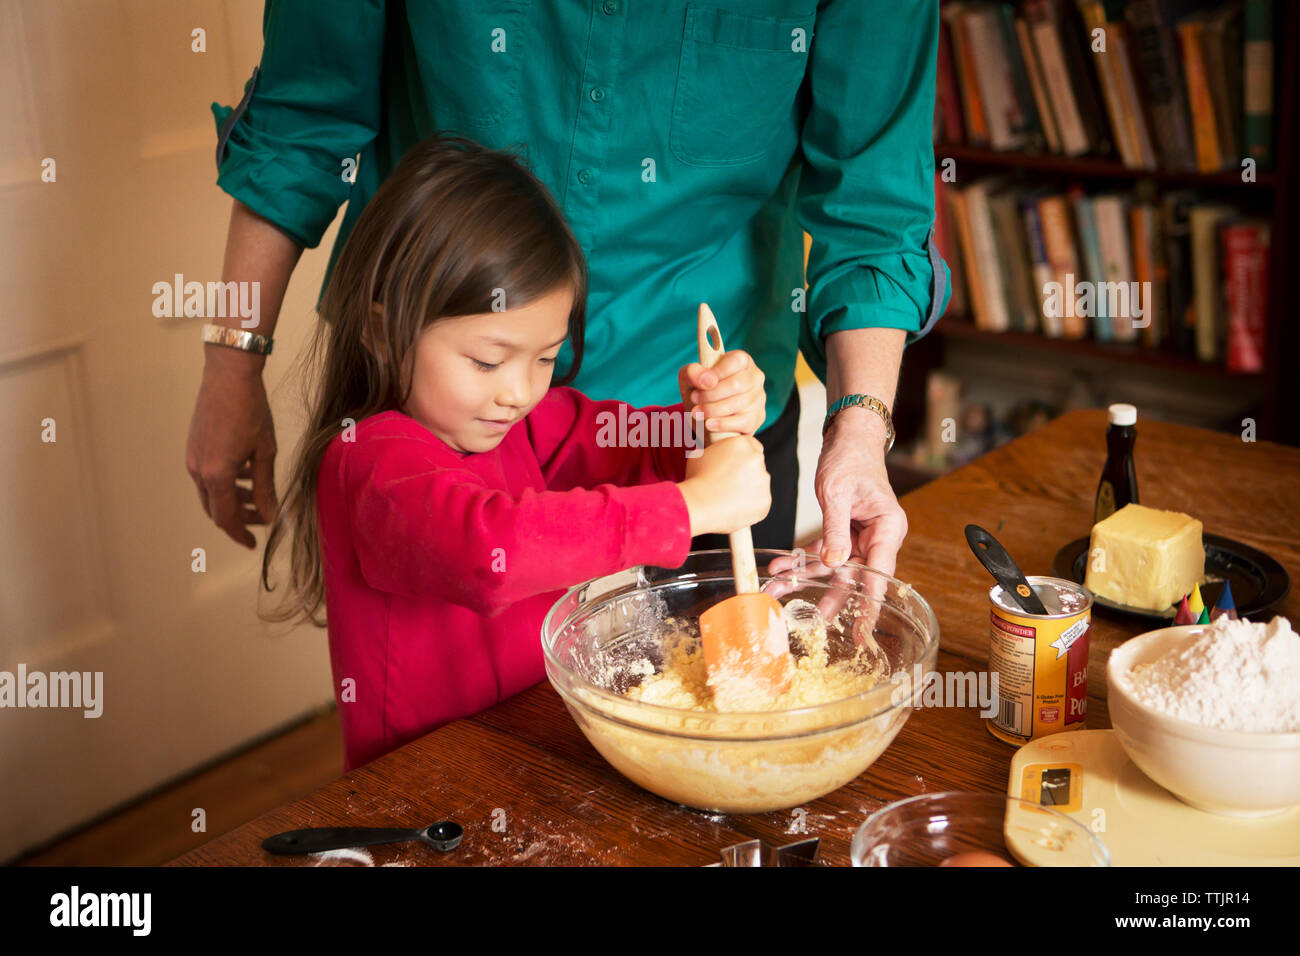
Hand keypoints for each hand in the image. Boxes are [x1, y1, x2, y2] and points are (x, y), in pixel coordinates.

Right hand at [185, 351, 278, 548]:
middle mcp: (198, 470)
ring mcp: (192, 458)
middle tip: (260, 520)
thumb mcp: (265, 452)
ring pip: (210, 493)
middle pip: (216, 509)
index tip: (253, 543)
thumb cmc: (251, 410)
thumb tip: (271, 516)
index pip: (226, 518)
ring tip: (256, 497)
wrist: (228, 374)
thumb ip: (266, 488)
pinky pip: (206, 476)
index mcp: (217, 475)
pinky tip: (245, 474)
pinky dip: (224, 483)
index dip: (240, 534)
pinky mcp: (193, 447)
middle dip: (238, 519)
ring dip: (232, 500)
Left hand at [677, 349, 765, 435]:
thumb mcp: (689, 379)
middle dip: (710, 394)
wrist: (704, 417)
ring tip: (697, 412)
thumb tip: (708, 380)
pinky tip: (709, 424)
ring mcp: (758, 398)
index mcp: (741, 361)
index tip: (701, 385)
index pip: (736, 360)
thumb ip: (692, 373)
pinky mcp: (757, 418)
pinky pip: (742, 422)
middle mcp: (755, 377)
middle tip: (694, 399)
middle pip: (736, 384)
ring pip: (737, 404)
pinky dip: (722, 424)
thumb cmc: (700, 392)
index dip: (717, 373)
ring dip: (712, 410)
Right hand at [677, 435, 769, 535]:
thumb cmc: (696, 480)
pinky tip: (734, 506)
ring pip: (759, 484)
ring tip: (728, 496)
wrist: (698, 505)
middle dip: (747, 472)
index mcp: (742, 444)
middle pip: (757, 464)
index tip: (737, 463)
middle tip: (730, 482)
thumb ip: (719, 452)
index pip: (752, 445)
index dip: (743, 455)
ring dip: (749, 488)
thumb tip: (720, 455)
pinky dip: (750, 505)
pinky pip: (760, 502)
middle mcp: (757, 459)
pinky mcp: (765, 501)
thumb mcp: (702, 455)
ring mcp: (763, 481)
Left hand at [764, 408, 903, 657]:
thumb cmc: (850, 458)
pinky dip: (800, 558)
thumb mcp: (838, 494)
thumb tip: (833, 565)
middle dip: (829, 596)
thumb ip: (836, 531)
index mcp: (887, 529)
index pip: (880, 575)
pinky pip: (820, 552)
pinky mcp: (841, 531)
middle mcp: (876, 537)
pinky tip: (779, 567)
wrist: (847, 436)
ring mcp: (859, 536)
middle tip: (812, 620)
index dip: (870, 605)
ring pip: (832, 567)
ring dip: (805, 577)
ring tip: (778, 589)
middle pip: (854, 576)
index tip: (862, 631)